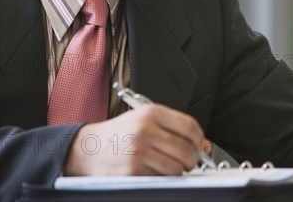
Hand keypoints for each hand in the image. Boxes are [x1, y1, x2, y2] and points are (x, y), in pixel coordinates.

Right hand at [63, 104, 203, 175]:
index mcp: (151, 113)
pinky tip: (153, 170)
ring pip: (176, 168)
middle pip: (187, 149)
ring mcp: (139, 151)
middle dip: (192, 160)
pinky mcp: (133, 171)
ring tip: (167, 165)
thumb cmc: (119, 133)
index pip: (190, 126)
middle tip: (188, 160)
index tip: (199, 145)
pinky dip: (162, 178)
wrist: (90, 148)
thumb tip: (203, 144)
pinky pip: (161, 179)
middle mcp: (146, 130)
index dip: (199, 139)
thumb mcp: (144, 119)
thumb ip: (172, 127)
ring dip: (177, 171)